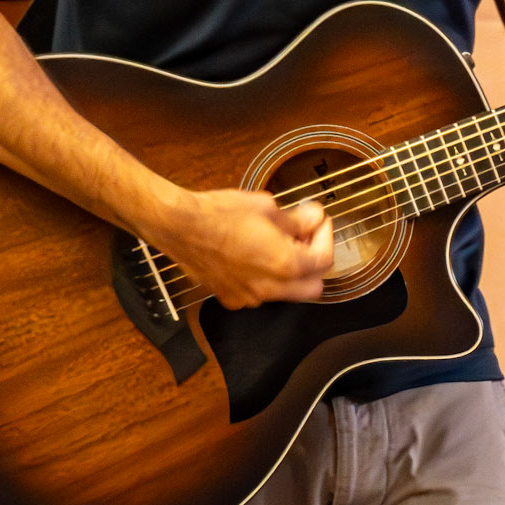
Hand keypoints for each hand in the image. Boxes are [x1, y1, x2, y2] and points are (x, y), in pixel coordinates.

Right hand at [153, 189, 333, 308]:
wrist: (179, 227)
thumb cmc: (218, 214)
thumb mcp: (266, 207)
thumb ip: (297, 219)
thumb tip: (314, 218)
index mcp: (285, 265)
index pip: (324, 260)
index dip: (325, 236)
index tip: (317, 221)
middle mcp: (269, 288)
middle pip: (313, 286)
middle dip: (314, 262)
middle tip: (305, 237)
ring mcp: (249, 297)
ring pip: (287, 293)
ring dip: (291, 272)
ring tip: (277, 242)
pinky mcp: (231, 298)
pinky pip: (261, 294)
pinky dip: (266, 279)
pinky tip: (254, 255)